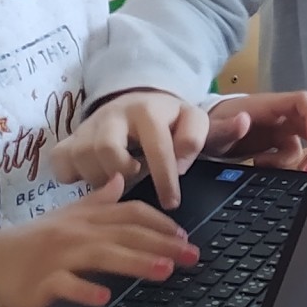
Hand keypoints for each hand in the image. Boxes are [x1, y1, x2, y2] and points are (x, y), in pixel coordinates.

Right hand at [0, 186, 197, 306]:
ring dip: (135, 262)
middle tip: (191, 255)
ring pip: (103, 255)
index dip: (159, 222)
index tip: (183, 235)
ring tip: (164, 271)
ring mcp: (60, 256)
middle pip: (126, 233)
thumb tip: (120, 179)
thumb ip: (97, 200)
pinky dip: (84, 290)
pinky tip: (104, 297)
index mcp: (86, 216)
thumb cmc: (33, 241)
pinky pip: (65, 285)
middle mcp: (78, 232)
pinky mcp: (42, 281)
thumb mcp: (67, 215)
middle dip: (162, 244)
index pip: (131, 213)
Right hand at [51, 91, 209, 209]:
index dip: (168, 175)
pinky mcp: (67, 140)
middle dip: (126, 176)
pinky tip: (93, 179)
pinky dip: (75, 178)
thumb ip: (219, 132)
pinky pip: (63, 165)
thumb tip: (243, 121)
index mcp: (153, 109)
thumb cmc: (168, 124)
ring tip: (121, 181)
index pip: (160, 144)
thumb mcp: (194, 125)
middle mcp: (117, 114)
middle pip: (109, 152)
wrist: (132, 104)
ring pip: (86, 160)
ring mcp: (88, 127)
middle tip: (137, 185)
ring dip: (104, 179)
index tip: (172, 201)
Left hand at [204, 91, 306, 168]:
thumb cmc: (211, 125)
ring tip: (282, 170)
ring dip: (304, 157)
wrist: (205, 134)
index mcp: (270, 105)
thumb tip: (244, 121)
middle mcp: (281, 115)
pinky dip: (288, 163)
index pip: (303, 102)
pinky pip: (295, 152)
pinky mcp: (279, 142)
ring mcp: (282, 129)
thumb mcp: (213, 129)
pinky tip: (264, 165)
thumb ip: (227, 127)